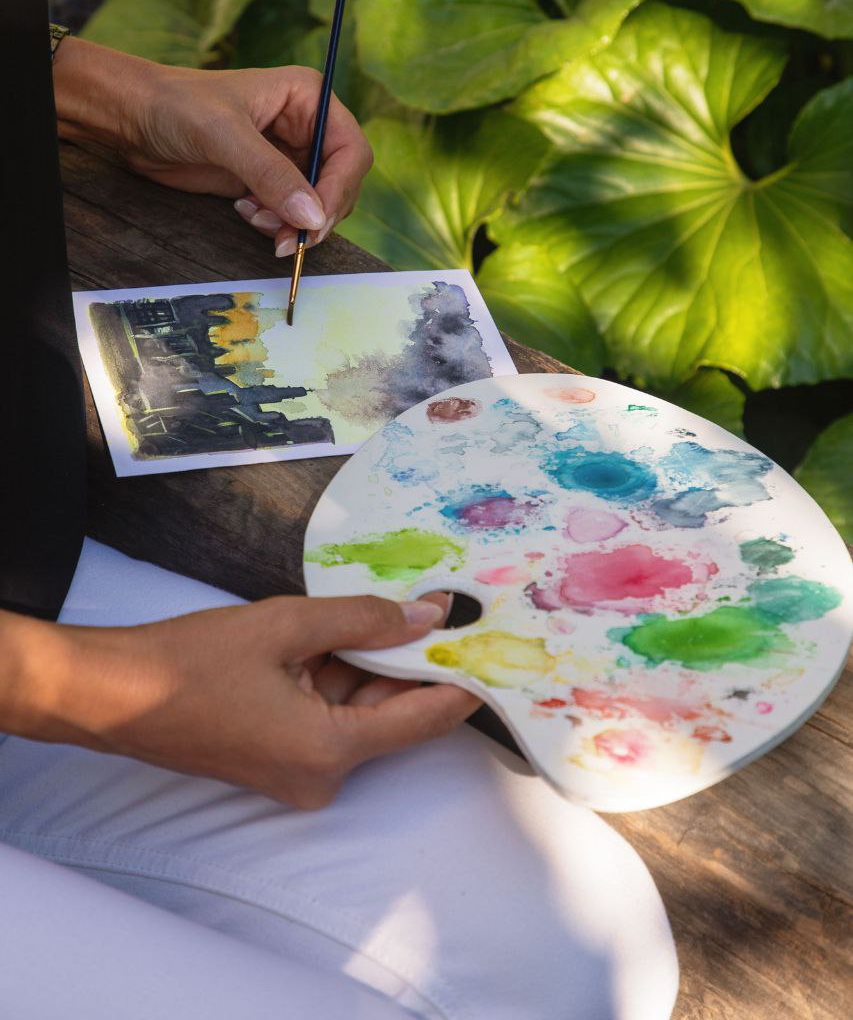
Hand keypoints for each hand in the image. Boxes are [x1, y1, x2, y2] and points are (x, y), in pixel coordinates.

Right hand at [37, 594, 479, 808]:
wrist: (113, 695)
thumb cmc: (191, 661)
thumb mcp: (285, 627)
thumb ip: (363, 619)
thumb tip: (427, 614)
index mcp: (329, 752)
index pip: (423, 719)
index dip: (464, 681)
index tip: (496, 645)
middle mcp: (322, 776)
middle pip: (392, 714)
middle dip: (418, 660)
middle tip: (450, 606)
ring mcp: (299, 772)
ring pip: (361, 711)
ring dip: (375, 663)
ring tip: (403, 604)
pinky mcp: (280, 758)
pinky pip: (330, 715)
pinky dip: (342, 676)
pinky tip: (351, 629)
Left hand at [53, 39, 372, 257]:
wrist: (132, 119)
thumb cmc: (175, 106)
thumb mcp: (224, 135)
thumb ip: (271, 175)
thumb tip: (312, 218)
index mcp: (308, 98)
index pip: (350, 151)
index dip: (339, 189)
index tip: (315, 223)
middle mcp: (306, 126)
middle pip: (339, 183)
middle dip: (315, 214)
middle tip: (286, 237)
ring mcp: (287, 157)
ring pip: (316, 204)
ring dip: (292, 223)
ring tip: (255, 220)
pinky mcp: (267, 181)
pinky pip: (289, 214)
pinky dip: (275, 224)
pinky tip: (244, 212)